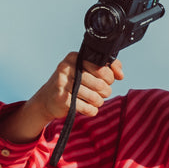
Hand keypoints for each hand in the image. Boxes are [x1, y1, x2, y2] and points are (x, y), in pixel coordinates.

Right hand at [0, 53, 123, 143]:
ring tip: (94, 100)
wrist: (48, 99)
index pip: (102, 67)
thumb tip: (120, 74)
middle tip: (101, 93)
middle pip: (101, 84)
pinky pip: (88, 108)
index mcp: (75, 57)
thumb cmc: (73, 83)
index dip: (110, 77)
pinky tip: (87, 107)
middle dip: (105, 91)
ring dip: (98, 102)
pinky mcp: (63, 100)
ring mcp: (63, 84)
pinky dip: (91, 110)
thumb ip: (107, 67)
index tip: (107, 81)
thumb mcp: (86, 70)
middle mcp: (67, 68)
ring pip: (95, 97)